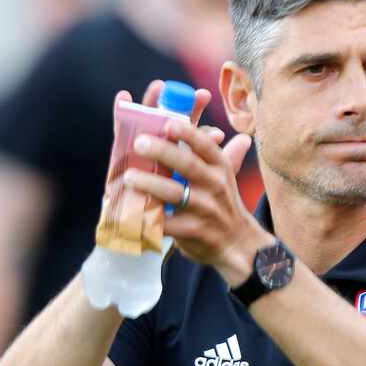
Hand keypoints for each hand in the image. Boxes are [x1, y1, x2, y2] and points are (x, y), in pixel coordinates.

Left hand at [122, 86, 272, 285]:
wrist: (236, 243)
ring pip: (175, 193)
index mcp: (220, 167)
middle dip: (162, 151)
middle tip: (138, 142)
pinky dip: (148, 217)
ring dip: (150, 183)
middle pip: (188, 165)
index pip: (206, 146)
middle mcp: (215, 185)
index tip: (169, 122)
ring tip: (128, 177)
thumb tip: (236, 132)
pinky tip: (131, 210)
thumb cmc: (222, 203)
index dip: (187, 133)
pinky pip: (166, 222)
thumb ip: (218, 152)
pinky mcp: (192, 231)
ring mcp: (204, 209)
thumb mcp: (224, 175)